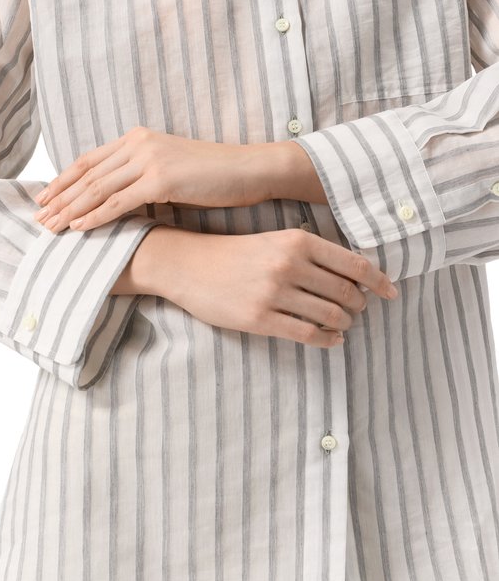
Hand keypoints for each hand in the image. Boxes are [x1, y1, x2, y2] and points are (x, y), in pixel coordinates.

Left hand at [32, 126, 267, 232]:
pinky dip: (95, 216)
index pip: (90, 159)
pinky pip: (119, 201)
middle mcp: (140, 144)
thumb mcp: (173, 167)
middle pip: (87, 173)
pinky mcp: (161, 179)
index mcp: (140, 138)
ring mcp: (150, 160)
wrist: (249, 169)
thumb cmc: (216, 173)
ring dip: (70, 208)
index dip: (64, 179)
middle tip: (37, 216)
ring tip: (51, 226)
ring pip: (98, 188)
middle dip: (59, 196)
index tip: (45, 196)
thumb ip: (144, 173)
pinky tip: (79, 227)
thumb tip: (121, 196)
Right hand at [163, 227, 397, 348]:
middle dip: (360, 305)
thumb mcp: (275, 240)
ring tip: (343, 324)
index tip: (391, 292)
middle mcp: (290, 265)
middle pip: (347, 292)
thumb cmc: (236, 253)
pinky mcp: (260, 319)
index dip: (379, 281)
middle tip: (358, 310)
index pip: (354, 264)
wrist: (189, 265)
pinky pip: (308, 335)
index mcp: (297, 241)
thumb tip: (353, 273)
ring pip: (331, 316)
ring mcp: (275, 293)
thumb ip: (311, 252)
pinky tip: (331, 340)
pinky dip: (327, 340)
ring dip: (345, 323)